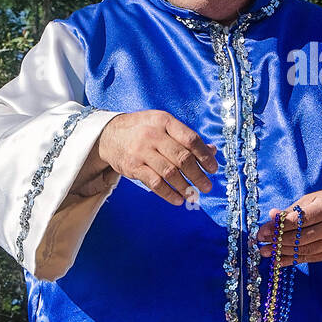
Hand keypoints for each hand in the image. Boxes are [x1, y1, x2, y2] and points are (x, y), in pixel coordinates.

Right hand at [91, 110, 218, 204]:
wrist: (108, 135)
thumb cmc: (141, 129)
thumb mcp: (162, 124)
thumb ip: (185, 137)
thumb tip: (211, 151)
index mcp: (164, 122)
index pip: (190, 139)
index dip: (204, 155)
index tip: (213, 168)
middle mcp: (153, 135)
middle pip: (182, 158)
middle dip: (198, 175)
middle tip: (207, 186)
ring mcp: (141, 152)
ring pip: (169, 173)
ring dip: (185, 187)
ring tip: (194, 195)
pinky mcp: (133, 167)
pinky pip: (154, 183)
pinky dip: (168, 193)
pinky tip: (178, 199)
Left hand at [257, 190, 321, 266]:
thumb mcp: (312, 199)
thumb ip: (291, 210)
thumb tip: (271, 216)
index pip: (299, 221)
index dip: (278, 227)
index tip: (262, 231)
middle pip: (299, 238)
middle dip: (276, 240)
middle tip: (260, 241)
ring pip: (302, 251)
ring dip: (280, 252)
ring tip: (265, 251)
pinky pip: (307, 259)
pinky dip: (290, 260)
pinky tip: (276, 259)